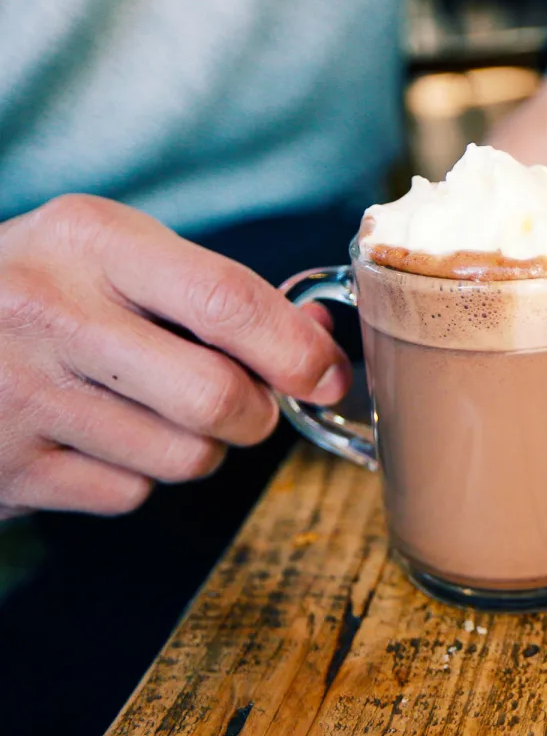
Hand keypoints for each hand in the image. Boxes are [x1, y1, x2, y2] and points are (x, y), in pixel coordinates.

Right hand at [0, 195, 350, 517]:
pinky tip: (98, 437)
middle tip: (244, 403)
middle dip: (256, 413)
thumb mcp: (118, 256)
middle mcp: (49, 311)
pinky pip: (129, 494)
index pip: (226, 301)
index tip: (326, 375)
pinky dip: (136, 477)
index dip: (296, 351)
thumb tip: (322, 341)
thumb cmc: (44, 290)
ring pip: (184, 456)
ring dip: (197, 447)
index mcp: (90, 240)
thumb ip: (221, 293)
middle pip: (216, 397)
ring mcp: (20, 393)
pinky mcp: (8, 467)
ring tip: (153, 411)